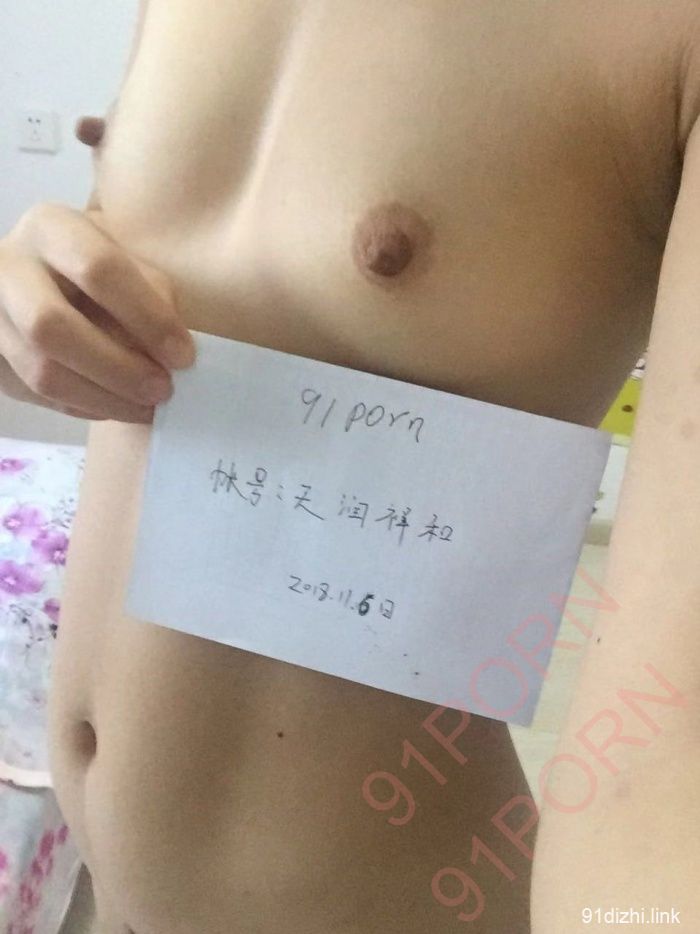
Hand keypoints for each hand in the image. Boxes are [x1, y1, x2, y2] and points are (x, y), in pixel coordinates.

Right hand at [0, 201, 194, 422]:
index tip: (183, 356)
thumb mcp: (128, 257)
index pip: (98, 270)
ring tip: (146, 408)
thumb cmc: (99, 265)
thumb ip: (152, 291)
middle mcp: (7, 266)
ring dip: (102, 398)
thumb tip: (174, 349)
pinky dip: (83, 407)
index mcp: (51, 229)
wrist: (43, 274)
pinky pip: (35, 395)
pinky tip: (116, 405)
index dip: (146, 318)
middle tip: (162, 390)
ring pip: (39, 371)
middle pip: (51, 326)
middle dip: (117, 368)